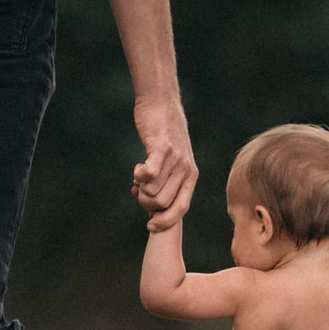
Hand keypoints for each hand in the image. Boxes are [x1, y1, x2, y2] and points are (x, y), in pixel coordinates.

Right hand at [131, 96, 197, 231]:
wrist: (161, 103)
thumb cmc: (162, 135)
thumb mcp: (171, 161)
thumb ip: (166, 182)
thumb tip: (150, 208)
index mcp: (191, 176)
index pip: (181, 209)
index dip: (165, 222)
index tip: (150, 226)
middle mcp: (187, 169)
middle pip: (161, 203)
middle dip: (146, 202)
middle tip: (139, 189)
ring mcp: (176, 158)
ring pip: (152, 190)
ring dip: (140, 186)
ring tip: (139, 173)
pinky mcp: (162, 146)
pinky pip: (150, 173)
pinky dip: (139, 176)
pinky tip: (137, 168)